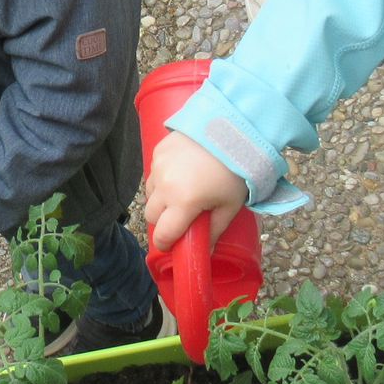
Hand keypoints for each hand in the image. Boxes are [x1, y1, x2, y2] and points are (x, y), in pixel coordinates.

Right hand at [144, 132, 247, 251]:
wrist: (231, 130)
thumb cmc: (234, 172)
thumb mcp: (229, 206)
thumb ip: (214, 232)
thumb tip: (204, 253)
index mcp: (183, 203)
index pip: (162, 235)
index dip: (166, 243)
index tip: (174, 244)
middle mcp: (165, 186)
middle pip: (150, 216)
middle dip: (163, 221)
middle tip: (181, 217)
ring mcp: (158, 167)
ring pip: (149, 194)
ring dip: (161, 199)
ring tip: (182, 192)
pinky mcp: (158, 151)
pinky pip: (153, 174)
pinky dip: (162, 179)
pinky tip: (181, 173)